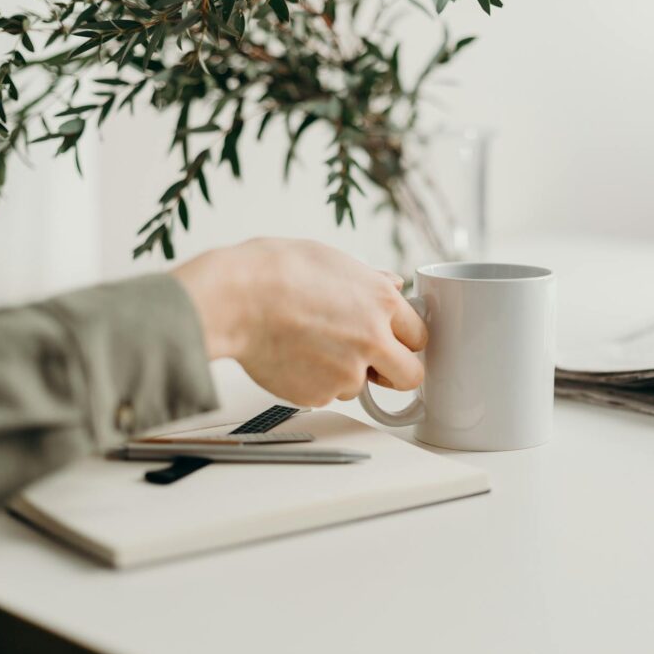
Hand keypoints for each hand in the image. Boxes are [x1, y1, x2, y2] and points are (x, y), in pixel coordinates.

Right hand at [171, 238, 426, 406]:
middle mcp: (372, 339)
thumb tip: (390, 284)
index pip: (419, 335)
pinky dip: (313, 383)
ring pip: (361, 386)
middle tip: (376, 365)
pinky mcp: (319, 394)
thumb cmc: (274, 272)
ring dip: (345, 375)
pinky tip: (294, 357)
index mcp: (381, 302)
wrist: (234, 300)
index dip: (405, 339)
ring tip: (311, 346)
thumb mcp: (331, 259)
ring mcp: (348, 372)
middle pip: (410, 375)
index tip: (396, 342)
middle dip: (396, 372)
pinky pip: (326, 394)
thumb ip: (369, 279)